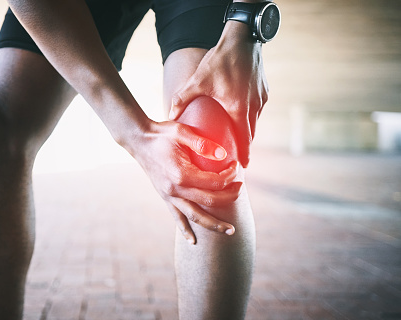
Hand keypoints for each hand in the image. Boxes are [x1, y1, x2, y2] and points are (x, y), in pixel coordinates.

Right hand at [128, 120, 242, 243]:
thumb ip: (203, 143)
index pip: (215, 181)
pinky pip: (177, 218)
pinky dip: (185, 230)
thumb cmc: (162, 133)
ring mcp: (169, 195)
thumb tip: (224, 155)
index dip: (230, 176)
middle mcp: (175, 189)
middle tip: (241, 190)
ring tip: (230, 231)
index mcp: (182, 173)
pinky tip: (193, 242)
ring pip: (195, 216)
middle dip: (229, 198)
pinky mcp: (165, 197)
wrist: (138, 140)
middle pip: (209, 202)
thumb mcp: (182, 131)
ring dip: (213, 225)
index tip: (235, 165)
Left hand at [168, 22, 268, 167]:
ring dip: (247, 130)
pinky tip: (240, 114)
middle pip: (251, 134)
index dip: (244, 155)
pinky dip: (250, 116)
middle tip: (235, 157)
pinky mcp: (265, 90)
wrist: (243, 38)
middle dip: (244, 146)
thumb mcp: (197, 80)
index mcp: (239, 108)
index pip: (244, 140)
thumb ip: (182, 99)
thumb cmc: (220, 60)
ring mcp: (262, 98)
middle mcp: (254, 106)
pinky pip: (258, 109)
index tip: (242, 166)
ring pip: (255, 121)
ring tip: (237, 138)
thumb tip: (169, 115)